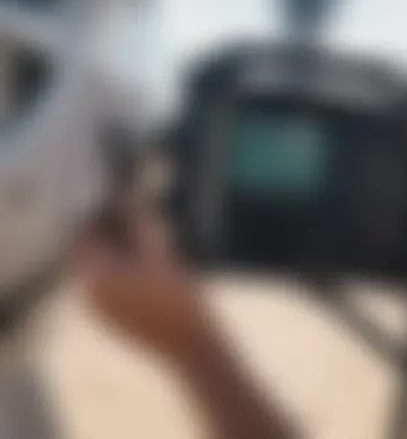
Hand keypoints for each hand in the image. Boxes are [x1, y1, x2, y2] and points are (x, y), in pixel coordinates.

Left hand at [74, 201, 215, 366]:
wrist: (191, 345)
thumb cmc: (177, 297)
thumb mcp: (161, 252)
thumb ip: (140, 221)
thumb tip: (126, 194)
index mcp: (95, 278)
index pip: (80, 237)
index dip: (93, 213)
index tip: (110, 196)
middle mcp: (88, 295)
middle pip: (87, 252)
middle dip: (104, 229)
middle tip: (127, 207)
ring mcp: (99, 310)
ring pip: (98, 268)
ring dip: (114, 247)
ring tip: (139, 228)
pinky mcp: (112, 319)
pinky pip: (107, 285)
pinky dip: (119, 267)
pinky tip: (145, 258)